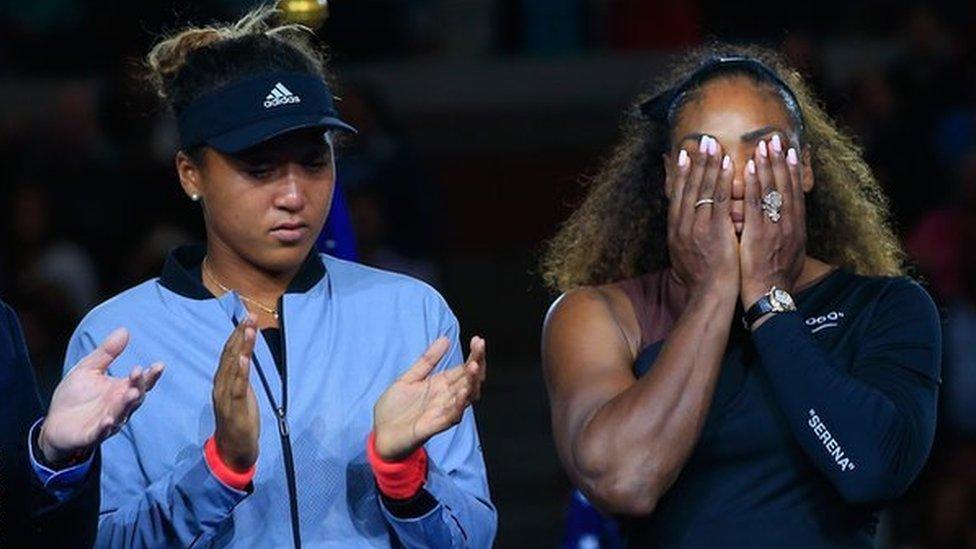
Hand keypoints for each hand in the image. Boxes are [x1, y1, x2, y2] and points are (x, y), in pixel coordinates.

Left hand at [39, 328, 163, 464]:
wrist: (55, 423)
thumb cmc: (75, 396)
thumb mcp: (88, 369)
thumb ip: (107, 352)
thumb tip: (124, 330)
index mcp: (121, 389)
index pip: (141, 382)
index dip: (151, 375)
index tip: (158, 365)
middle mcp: (119, 406)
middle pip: (136, 397)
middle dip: (139, 385)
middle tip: (138, 372)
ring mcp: (108, 421)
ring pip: (122, 413)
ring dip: (127, 405)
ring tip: (131, 394)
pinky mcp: (92, 434)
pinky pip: (101, 432)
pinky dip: (106, 427)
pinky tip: (108, 420)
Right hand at [212, 314, 259, 471]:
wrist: (234, 449)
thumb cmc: (239, 419)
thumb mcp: (242, 392)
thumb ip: (241, 375)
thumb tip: (244, 356)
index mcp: (222, 380)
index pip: (229, 352)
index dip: (237, 334)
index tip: (247, 317)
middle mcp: (220, 385)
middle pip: (229, 354)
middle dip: (240, 334)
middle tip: (250, 316)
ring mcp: (226, 396)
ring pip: (232, 366)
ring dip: (241, 346)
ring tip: (248, 329)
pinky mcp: (234, 407)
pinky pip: (237, 386)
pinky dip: (240, 371)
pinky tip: (244, 357)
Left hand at [373, 336, 486, 460]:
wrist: (380, 434)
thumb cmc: (394, 408)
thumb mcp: (408, 378)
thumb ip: (427, 361)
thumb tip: (445, 338)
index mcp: (441, 385)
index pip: (463, 369)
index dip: (473, 355)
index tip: (478, 340)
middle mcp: (446, 398)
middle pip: (469, 380)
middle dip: (477, 363)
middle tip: (480, 346)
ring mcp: (442, 412)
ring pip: (465, 398)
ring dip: (472, 383)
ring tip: (474, 366)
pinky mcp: (433, 426)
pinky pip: (451, 416)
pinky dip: (458, 405)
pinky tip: (462, 392)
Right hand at [666, 135, 738, 297]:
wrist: (709, 295)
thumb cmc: (700, 280)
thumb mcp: (683, 256)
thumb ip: (684, 237)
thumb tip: (684, 225)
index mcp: (675, 230)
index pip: (677, 195)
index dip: (680, 173)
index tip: (683, 155)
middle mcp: (683, 224)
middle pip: (688, 186)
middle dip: (695, 162)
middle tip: (700, 140)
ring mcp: (698, 225)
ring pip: (703, 188)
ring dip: (709, 164)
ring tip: (713, 144)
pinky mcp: (716, 228)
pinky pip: (720, 198)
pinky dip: (723, 179)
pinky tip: (727, 164)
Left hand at [739, 134, 805, 308]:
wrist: (771, 296)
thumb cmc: (776, 279)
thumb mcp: (790, 255)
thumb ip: (788, 236)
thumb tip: (787, 225)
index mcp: (796, 228)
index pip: (795, 193)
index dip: (791, 171)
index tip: (789, 151)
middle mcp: (789, 223)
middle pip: (786, 186)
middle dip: (780, 161)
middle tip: (775, 139)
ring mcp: (775, 226)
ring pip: (772, 189)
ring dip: (767, 165)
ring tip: (763, 145)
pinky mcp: (759, 232)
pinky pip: (755, 202)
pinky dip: (753, 183)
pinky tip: (747, 167)